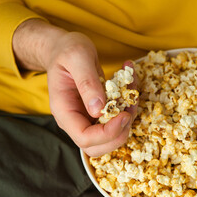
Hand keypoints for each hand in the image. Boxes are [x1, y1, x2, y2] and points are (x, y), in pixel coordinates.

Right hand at [13, 19, 136, 155]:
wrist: (64, 49)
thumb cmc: (67, 50)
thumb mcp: (77, 57)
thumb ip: (87, 82)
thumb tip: (98, 109)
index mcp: (64, 110)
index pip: (84, 138)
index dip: (107, 133)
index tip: (124, 115)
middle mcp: (75, 120)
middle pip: (97, 147)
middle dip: (120, 133)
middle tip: (131, 109)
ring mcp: (86, 118)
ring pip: (110, 136)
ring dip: (128, 118)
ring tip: (132, 90)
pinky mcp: (98, 113)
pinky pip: (116, 119)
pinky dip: (129, 106)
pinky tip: (131, 83)